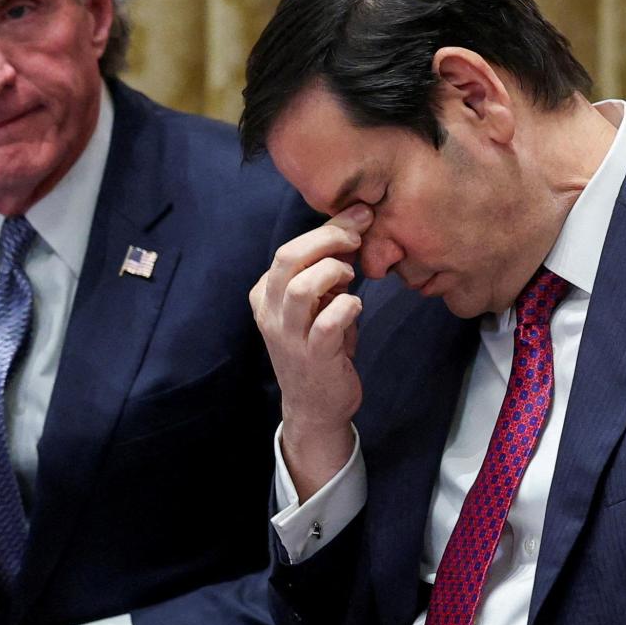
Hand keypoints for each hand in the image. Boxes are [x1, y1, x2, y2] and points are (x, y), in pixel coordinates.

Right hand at [251, 206, 372, 495]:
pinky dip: (347, 306)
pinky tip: (357, 305)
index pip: (290, 249)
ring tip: (351, 276)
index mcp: (266, 294)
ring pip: (301, 287)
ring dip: (332, 272)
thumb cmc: (320, 349)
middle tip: (357, 236)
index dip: (326, 228)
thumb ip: (329, 272)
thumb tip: (353, 232)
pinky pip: (327, 322)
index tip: (359, 217)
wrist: (315, 407)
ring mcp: (288, 336)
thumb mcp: (319, 305)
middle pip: (288, 258)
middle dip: (327, 238)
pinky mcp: (313, 356)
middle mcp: (270, 312)